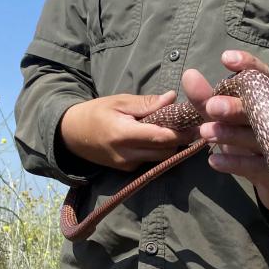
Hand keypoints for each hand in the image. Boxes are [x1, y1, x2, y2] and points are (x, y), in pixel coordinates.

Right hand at [60, 92, 198, 171]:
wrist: (72, 134)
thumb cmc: (96, 113)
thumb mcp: (119, 102)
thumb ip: (146, 103)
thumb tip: (171, 98)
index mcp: (124, 134)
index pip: (161, 137)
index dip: (181, 132)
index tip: (196, 122)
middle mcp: (127, 154)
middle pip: (166, 152)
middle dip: (180, 140)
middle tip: (191, 125)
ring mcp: (127, 165)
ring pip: (161, 158)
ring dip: (171, 146)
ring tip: (178, 130)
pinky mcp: (128, 170)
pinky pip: (151, 161)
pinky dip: (159, 150)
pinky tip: (161, 138)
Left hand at [181, 50, 268, 213]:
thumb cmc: (244, 140)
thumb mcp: (224, 119)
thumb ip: (206, 99)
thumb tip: (189, 75)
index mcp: (265, 102)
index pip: (262, 78)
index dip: (248, 65)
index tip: (226, 59)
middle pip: (259, 110)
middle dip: (235, 106)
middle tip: (211, 105)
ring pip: (255, 138)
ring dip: (230, 134)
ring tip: (205, 132)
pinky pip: (253, 166)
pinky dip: (233, 163)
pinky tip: (213, 162)